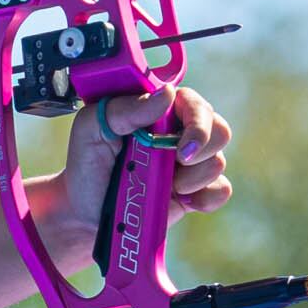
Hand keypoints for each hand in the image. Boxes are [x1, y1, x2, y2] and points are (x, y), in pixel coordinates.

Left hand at [39, 85, 234, 276]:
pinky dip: (207, 198)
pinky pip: (221, 190)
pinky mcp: (195, 192)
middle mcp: (180, 133)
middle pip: (219, 128)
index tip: (181, 146)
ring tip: (166, 186)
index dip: (197, 120)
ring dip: (194, 177)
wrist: (86, 213)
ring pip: (218, 161)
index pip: (192, 102)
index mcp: (158, 111)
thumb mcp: (92, 129)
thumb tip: (166, 94)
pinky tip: (183, 201)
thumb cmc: (87, 164)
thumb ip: (125, 108)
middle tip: (180, 161)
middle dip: (204, 146)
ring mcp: (190, 163)